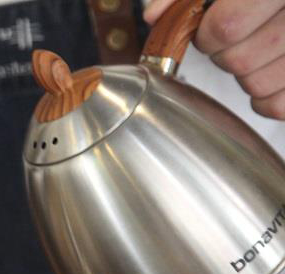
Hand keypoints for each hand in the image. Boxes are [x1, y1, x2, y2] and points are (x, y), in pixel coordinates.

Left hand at [145, 0, 284, 118]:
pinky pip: (278, 106)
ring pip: (257, 85)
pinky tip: (265, 73)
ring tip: (253, 51)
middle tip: (232, 39)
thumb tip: (153, 16)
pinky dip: (265, 99)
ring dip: (244, 74)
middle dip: (222, 54)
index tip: (207, 30)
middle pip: (238, 61)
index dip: (207, 34)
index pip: (227, 28)